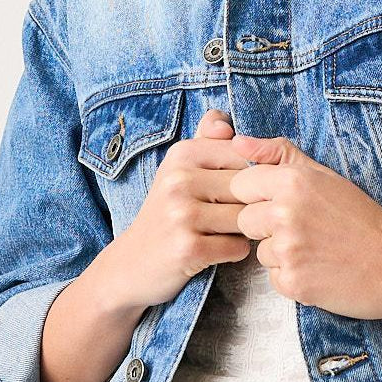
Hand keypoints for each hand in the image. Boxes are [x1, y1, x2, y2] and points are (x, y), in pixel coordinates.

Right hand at [110, 108, 252, 309]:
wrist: (132, 263)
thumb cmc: (166, 212)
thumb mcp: (178, 170)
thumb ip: (204, 140)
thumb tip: (222, 119)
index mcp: (182, 154)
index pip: (245, 158)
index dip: (249, 178)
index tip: (229, 193)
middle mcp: (179, 180)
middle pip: (248, 189)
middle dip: (248, 206)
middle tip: (227, 218)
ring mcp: (182, 215)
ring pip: (246, 218)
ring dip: (243, 230)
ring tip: (221, 233)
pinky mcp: (188, 249)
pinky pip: (238, 247)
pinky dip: (234, 252)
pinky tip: (215, 251)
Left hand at [227, 133, 381, 318]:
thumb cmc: (362, 218)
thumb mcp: (325, 176)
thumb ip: (279, 154)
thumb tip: (237, 141)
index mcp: (292, 181)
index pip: (240, 185)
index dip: (259, 196)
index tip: (283, 203)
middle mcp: (285, 213)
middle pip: (244, 220)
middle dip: (266, 226)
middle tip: (304, 229)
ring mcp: (288, 250)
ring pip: (259, 251)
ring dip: (281, 253)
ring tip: (316, 250)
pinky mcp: (292, 282)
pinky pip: (273, 277)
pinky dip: (292, 276)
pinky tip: (318, 269)